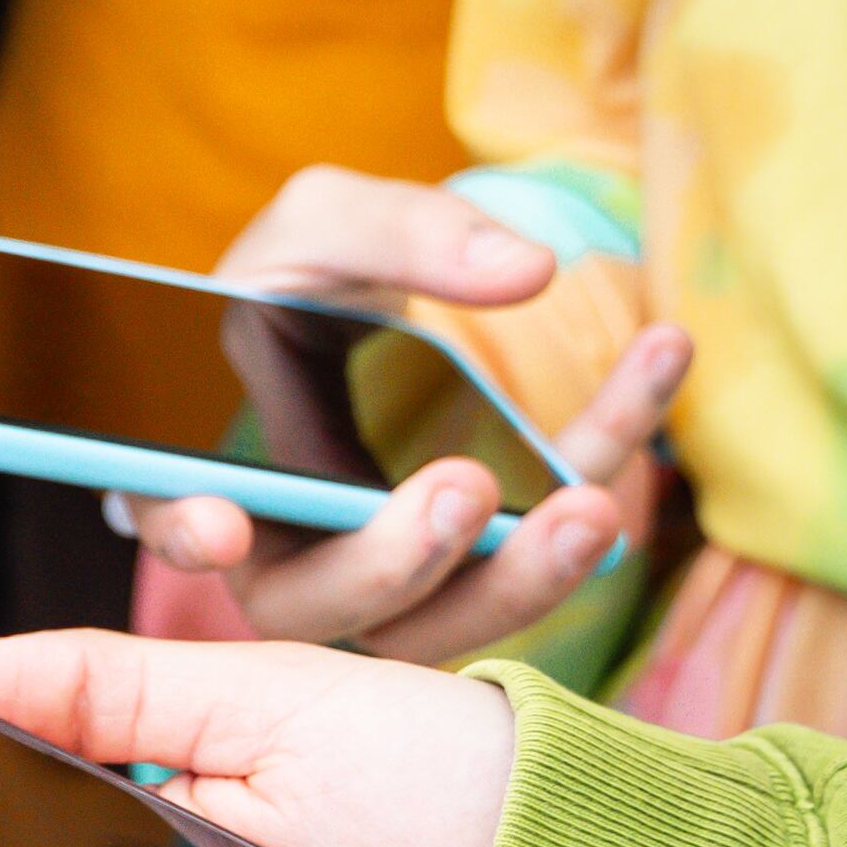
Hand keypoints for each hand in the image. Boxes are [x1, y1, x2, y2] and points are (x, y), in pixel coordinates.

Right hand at [128, 167, 686, 660]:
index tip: (223, 527)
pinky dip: (611, 443)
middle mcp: (297, 555)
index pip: (183, 525)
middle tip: (462, 488)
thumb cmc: (306, 277)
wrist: (360, 310)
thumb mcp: (326, 225)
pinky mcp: (488, 552)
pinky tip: (663, 349)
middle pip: (328, 606)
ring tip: (594, 505)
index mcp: (216, 475)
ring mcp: (397, 576)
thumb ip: (401, 235)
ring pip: (448, 622)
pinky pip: (547, 528)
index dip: (191, 536)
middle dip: (397, 566)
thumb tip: (528, 270)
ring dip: (523, 577)